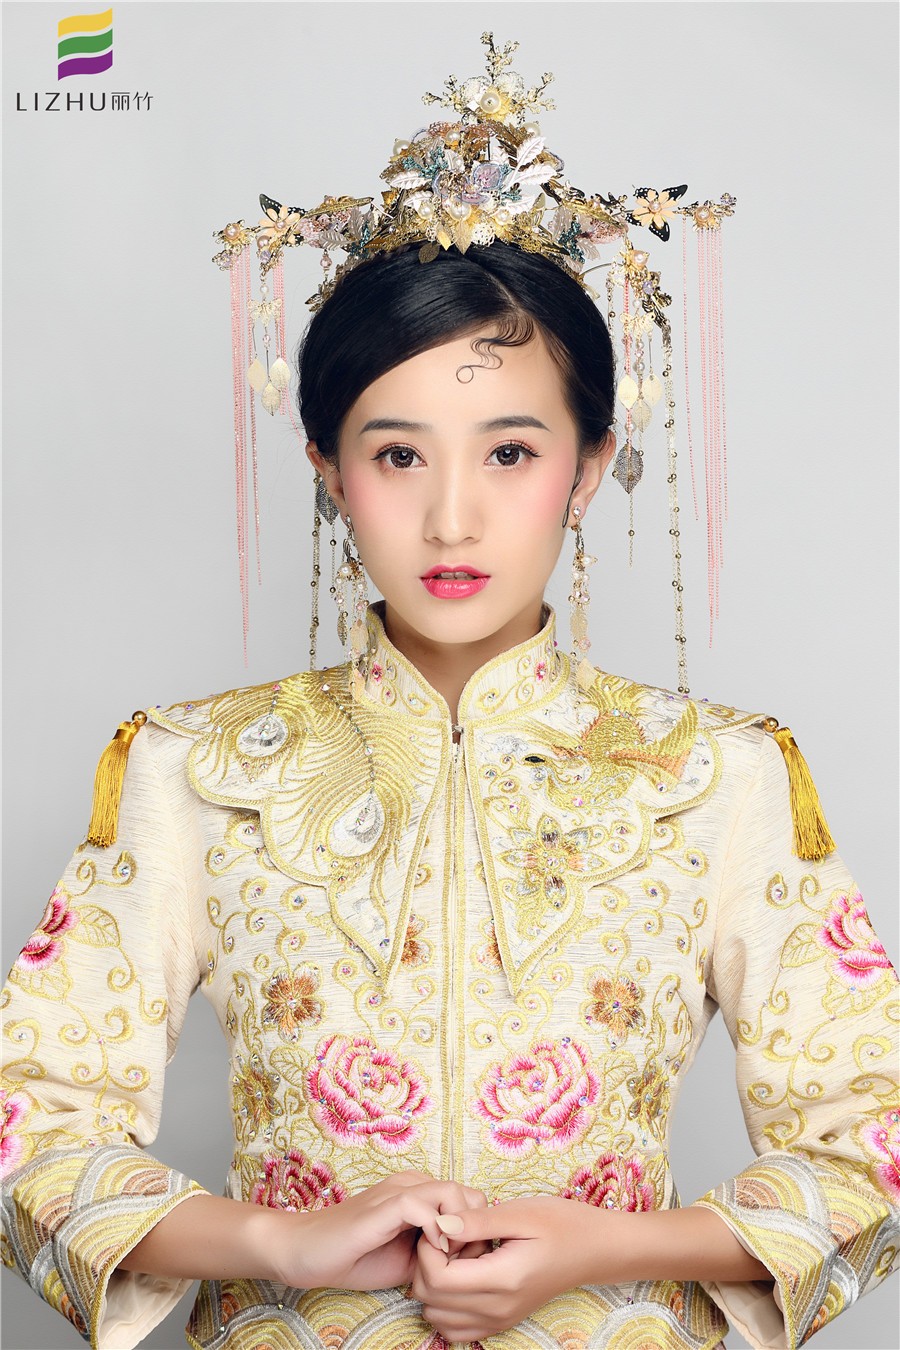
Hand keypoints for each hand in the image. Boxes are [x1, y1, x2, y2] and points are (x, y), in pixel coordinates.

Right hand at [271, 1170, 487, 1291]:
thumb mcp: (408, 1259)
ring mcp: (396, 1190)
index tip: (467, 1261)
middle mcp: (411, 1184)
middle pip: (467, 1193)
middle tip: (460, 1261)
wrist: (306, 1252)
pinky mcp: (383, 1204)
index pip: (468, 1200)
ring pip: (449, 1191)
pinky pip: (422, 1204)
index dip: (475, 1231)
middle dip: (472, 1230)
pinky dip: (435, 1229)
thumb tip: (469, 1260)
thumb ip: (436, 1253)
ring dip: (457, 1229)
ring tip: (445, 1258)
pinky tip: (429, 1253)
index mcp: (418, 1193)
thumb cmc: (355, 1257)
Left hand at [410, 1195, 612, 1341]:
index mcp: (503, 1279)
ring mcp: (500, 1320)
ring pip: (438, 1316)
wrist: (594, 1249)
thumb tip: (440, 1224)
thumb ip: (477, 1221)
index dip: (427, 1250)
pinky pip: (455, 1328)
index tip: (442, 1226)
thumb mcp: (520, 1212)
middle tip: (449, 1237)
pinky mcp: (501, 1322)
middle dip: (426, 1264)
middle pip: (431, 1300)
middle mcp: (498, 1309)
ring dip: (435, 1285)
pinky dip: (446, 1305)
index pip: (438, 1279)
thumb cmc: (562, 1223)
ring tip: (457, 1255)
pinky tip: (462, 1275)